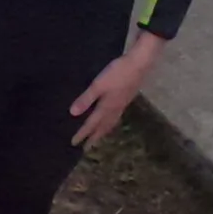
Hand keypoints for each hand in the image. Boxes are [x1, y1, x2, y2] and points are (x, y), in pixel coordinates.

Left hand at [70, 32, 165, 146]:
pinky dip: (111, 122)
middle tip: (87, 148)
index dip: (82, 134)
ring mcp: (122, 104)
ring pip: (111, 123)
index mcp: (106, 107)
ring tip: (98, 138)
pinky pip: (116, 116)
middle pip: (103, 127)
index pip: (92, 124)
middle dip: (94, 137)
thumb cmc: (117, 73)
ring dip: (103, 131)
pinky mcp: (126, 98)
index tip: (74, 144)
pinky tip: (110, 118)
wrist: (139, 65)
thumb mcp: (98, 85)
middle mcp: (115, 109)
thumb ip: (86, 99)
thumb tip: (72, 114)